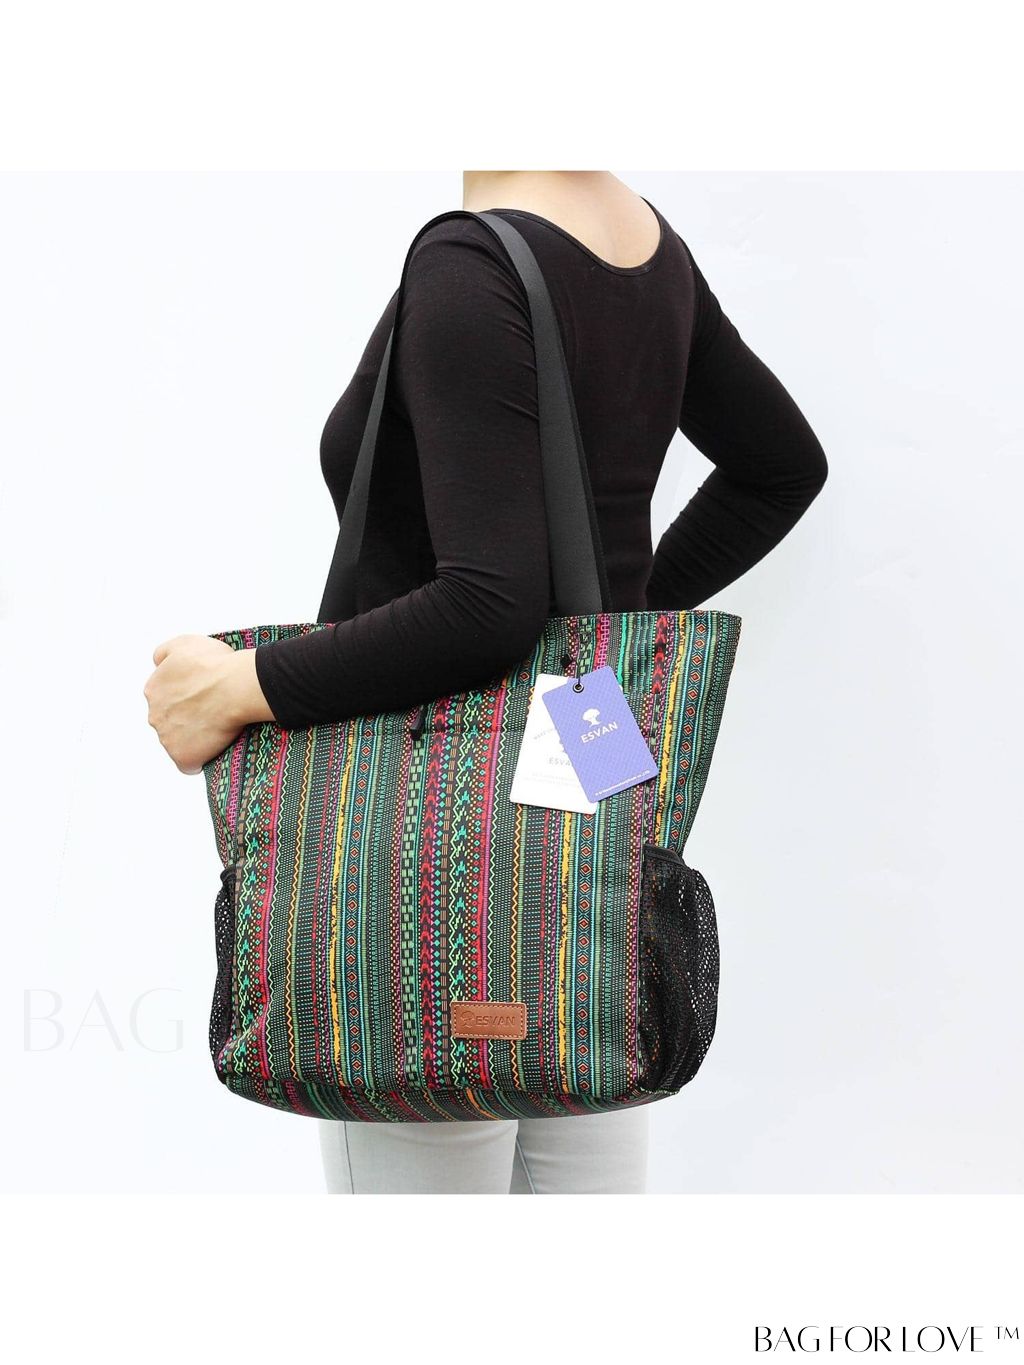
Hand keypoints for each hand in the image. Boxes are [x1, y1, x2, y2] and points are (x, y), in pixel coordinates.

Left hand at [144, 634, 273, 774]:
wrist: (234, 687)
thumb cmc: (215, 664)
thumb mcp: (184, 643)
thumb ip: (163, 653)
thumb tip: (157, 664)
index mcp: (153, 689)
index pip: (163, 698)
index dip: (184, 698)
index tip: (202, 696)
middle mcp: (154, 715)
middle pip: (168, 722)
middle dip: (186, 719)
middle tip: (212, 712)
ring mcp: (167, 738)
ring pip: (177, 743)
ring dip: (193, 738)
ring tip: (217, 729)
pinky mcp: (183, 756)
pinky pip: (188, 764)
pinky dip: (199, 759)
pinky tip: (213, 749)